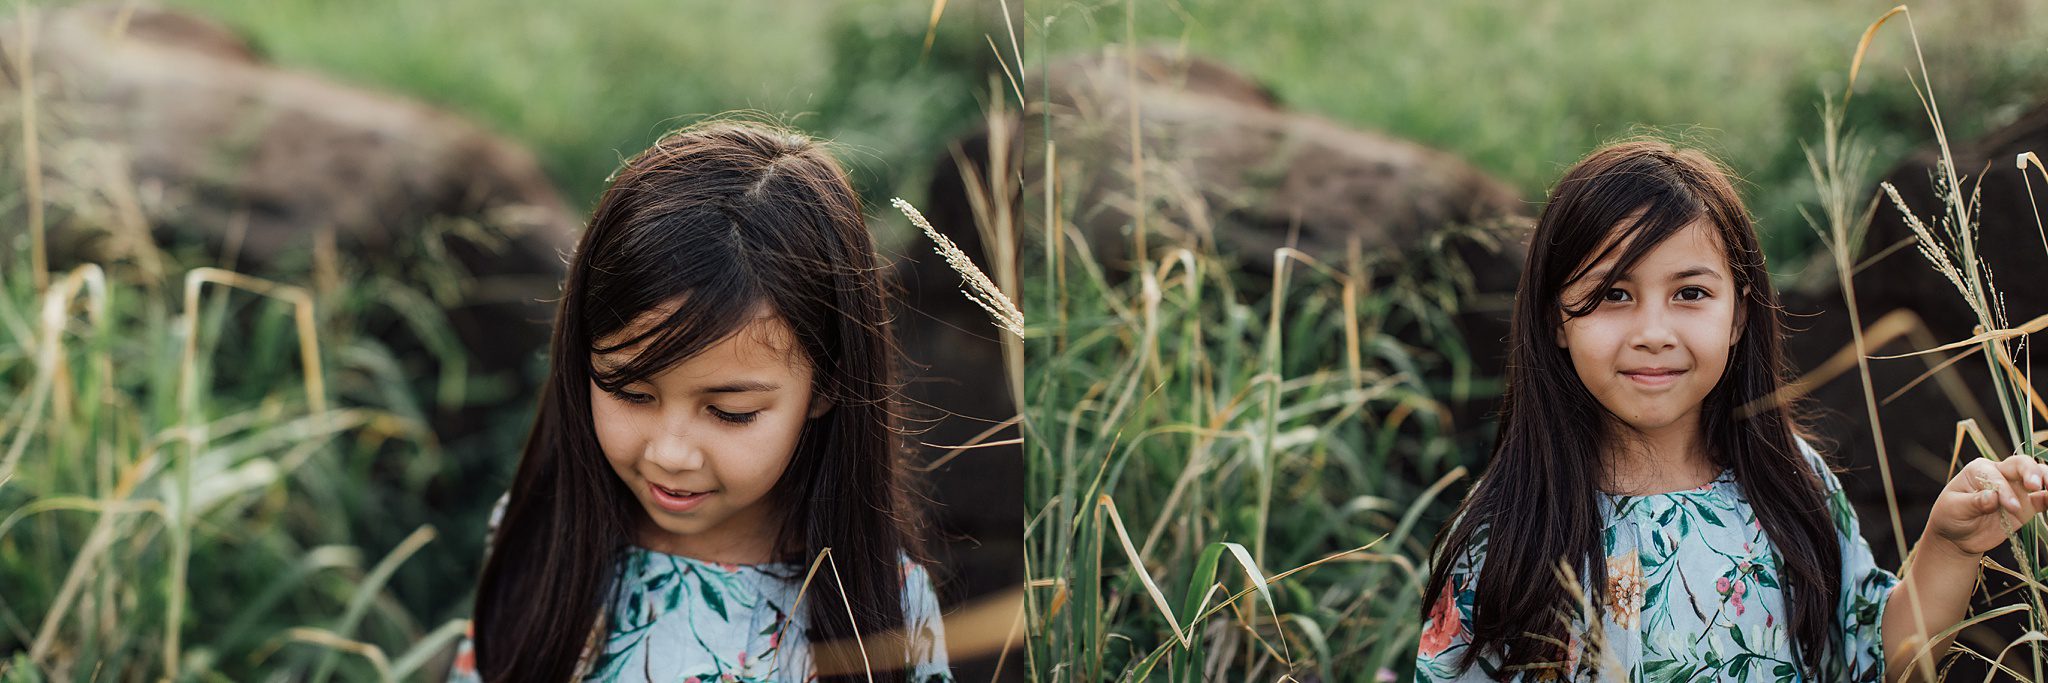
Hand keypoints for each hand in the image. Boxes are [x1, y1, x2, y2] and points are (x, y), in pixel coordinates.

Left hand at [1928, 456, 2047, 556]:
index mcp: (1979, 470)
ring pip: (2038, 476)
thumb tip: (1993, 497)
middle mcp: (2001, 473)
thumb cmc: (1951, 515)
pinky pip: (2044, 499)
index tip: (2010, 507)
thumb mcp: (1954, 509)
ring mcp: (2017, 489)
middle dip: (2031, 472)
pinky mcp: (2028, 505)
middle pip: (2022, 464)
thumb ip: (1974, 503)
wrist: (1958, 535)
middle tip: (2035, 486)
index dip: (2005, 490)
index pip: (1997, 476)